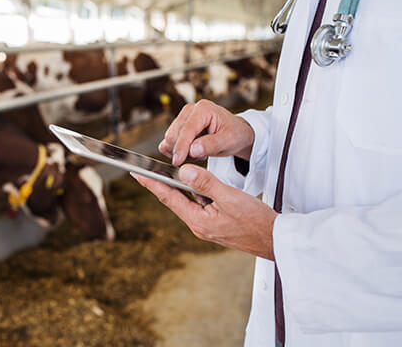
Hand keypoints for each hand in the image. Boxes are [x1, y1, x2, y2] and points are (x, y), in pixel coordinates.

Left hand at [131, 164, 276, 259]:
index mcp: (198, 221)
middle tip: (145, 170)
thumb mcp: (231, 197)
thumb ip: (206, 183)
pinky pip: (199, 205)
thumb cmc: (257, 221)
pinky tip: (195, 183)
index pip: (169, 197)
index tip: (136, 173)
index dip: (151, 183)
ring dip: (180, 187)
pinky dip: (194, 193)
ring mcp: (206, 226)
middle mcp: (198, 225)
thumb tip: (183, 172)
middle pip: (175, 200)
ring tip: (168, 173)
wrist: (275, 240)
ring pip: (188, 201)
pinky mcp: (214, 224)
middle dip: (161, 184)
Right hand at [159, 99, 254, 164]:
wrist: (236, 133)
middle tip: (200, 158)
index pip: (186, 129)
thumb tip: (193, 149)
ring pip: (169, 139)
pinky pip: (169, 142)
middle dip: (181, 150)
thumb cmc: (235, 134)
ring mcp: (183, 117)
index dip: (181, 147)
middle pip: (173, 134)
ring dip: (180, 151)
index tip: (177, 161)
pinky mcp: (178, 126)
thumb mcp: (229, 141)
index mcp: (203, 109)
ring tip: (199, 153)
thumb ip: (211, 145)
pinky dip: (177, 151)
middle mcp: (190, 110)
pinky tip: (192, 152)